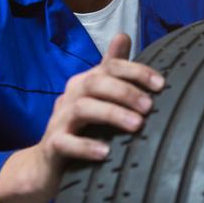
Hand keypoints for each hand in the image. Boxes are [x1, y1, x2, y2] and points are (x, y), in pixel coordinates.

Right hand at [0, 33, 164, 202]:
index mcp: (84, 84)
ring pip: (82, 109)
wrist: (43, 166)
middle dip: (125, 92)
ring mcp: (59, 122)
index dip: (135, 72)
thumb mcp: (95, 98)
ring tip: (136, 126)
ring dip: (112, 114)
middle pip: (95, 83)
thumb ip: (110, 71)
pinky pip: (66, 143)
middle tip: (149, 106)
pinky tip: (105, 152)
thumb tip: (123, 36)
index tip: (160, 84)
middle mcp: (70, 98)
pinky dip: (86, 146)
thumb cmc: (78, 130)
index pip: (109, 67)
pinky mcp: (53, 147)